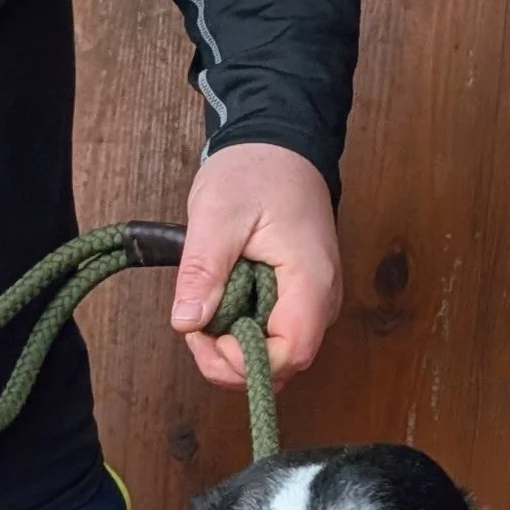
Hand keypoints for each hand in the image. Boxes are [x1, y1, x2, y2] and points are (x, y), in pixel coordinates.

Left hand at [171, 143, 342, 393]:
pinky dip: (239, 336)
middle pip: (282, 366)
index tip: (204, 337)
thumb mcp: (217, 214)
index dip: (244, 362)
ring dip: (233, 352)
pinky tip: (219, 308)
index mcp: (311, 280)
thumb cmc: (256, 170)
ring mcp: (312, 302)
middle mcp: (322, 300)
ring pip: (275, 358)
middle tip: (195, 326)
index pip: (290, 354)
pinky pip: (271, 338)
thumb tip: (187, 321)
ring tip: (205, 312)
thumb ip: (203, 270)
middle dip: (231, 362)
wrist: (279, 143)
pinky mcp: (298, 300)